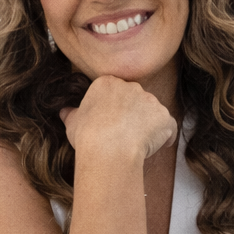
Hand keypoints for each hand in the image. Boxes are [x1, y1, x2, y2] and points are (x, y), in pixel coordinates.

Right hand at [58, 75, 176, 161]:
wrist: (109, 149)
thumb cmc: (87, 136)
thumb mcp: (72, 122)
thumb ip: (72, 114)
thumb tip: (65, 112)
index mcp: (108, 83)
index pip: (115, 92)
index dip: (114, 109)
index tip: (110, 123)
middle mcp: (131, 87)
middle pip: (135, 99)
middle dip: (132, 114)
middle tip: (123, 134)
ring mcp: (150, 101)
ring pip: (152, 112)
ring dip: (148, 125)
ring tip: (136, 143)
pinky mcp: (164, 117)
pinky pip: (168, 126)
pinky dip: (164, 136)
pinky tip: (153, 147)